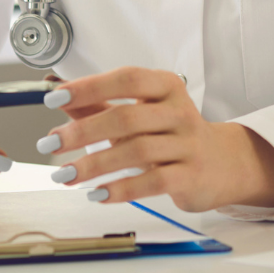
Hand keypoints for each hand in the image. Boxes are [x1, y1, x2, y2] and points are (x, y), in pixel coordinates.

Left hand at [41, 66, 273, 211]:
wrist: (223, 163)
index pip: (127, 79)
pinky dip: (121, 188)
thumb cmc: (174, 133)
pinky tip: (97, 193)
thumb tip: (61, 97)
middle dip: (82, 131)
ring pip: (136, 151)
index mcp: (166, 87)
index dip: (90, 87)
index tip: (55, 97)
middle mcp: (179, 111)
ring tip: (65, 174)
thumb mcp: (142, 112)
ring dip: (94, 164)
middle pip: (126, 117)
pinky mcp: (190, 175)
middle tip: (50, 143)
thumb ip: (102, 104)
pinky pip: (152, 182)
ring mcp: (187, 144)